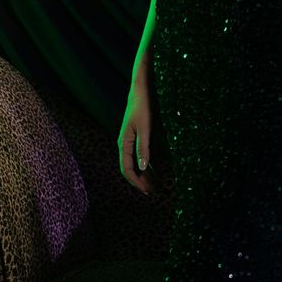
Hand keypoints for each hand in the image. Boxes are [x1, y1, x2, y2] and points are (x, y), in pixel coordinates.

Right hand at [117, 80, 154, 194]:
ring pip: (137, 163)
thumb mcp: (145, 128)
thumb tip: (143, 168)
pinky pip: (142, 155)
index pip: (126, 169)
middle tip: (153, 192)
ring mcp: (132, 141)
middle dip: (141, 181)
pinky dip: (149, 165)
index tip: (146, 191)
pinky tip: (157, 171)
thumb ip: (143, 148)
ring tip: (155, 185)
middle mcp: (126, 144)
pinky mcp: (140, 137)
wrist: (142, 89)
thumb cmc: (142, 107)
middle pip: (131, 168)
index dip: (136, 182)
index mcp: (124, 143)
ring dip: (146, 175)